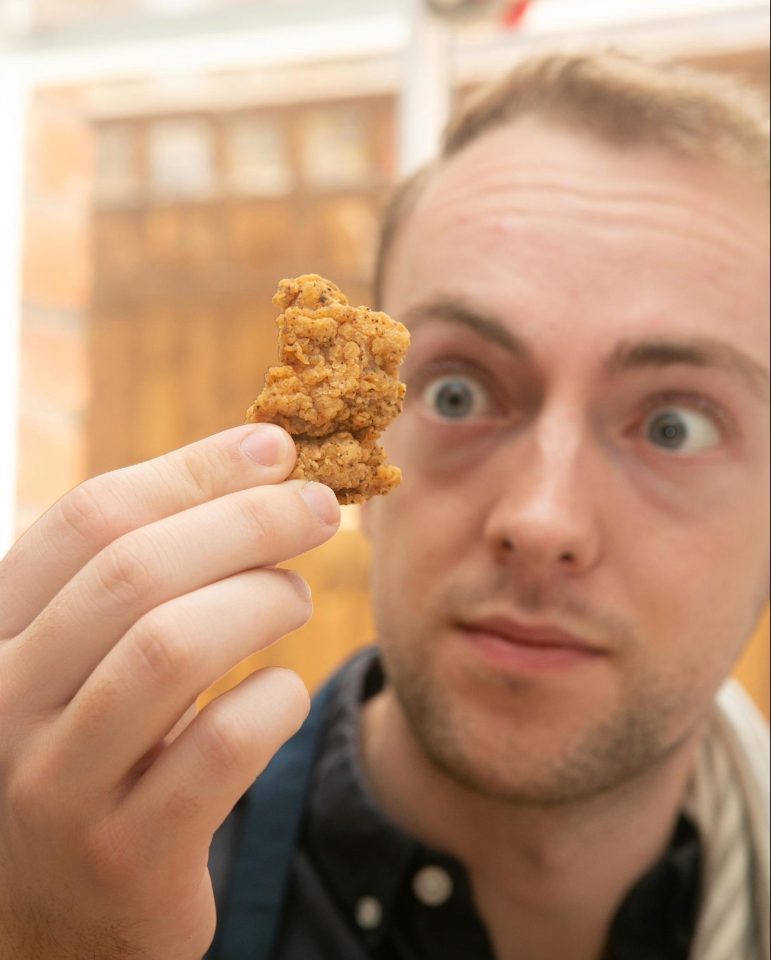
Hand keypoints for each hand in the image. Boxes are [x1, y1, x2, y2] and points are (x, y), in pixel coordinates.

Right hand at [0, 424, 339, 958]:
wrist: (68, 918)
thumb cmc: (102, 752)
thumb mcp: (93, 657)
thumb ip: (149, 570)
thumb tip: (263, 458)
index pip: (88, 518)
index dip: (192, 469)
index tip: (274, 446)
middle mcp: (1, 705)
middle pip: (136, 571)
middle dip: (248, 521)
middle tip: (320, 508)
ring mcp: (54, 788)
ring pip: (172, 647)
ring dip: (262, 601)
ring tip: (297, 598)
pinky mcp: (126, 857)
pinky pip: (221, 747)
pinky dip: (274, 701)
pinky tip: (282, 693)